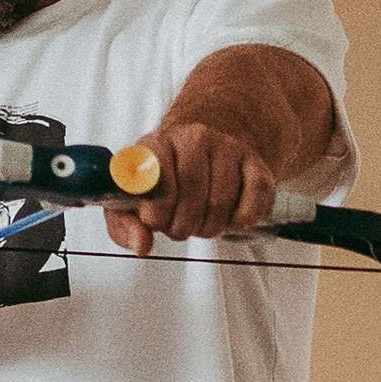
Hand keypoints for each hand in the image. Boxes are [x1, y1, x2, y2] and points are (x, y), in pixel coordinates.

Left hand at [102, 120, 278, 253]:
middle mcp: (192, 138)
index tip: (155, 221)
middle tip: (179, 226)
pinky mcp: (254, 162)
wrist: (201, 154)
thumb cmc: (164, 183)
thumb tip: (141, 243)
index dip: (158, 211)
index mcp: (156, 144)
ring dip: (210, 226)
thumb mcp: (132, 203)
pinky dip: (242, 218)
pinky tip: (230, 219)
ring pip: (221, 201)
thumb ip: (124, 226)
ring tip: (200, 221)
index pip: (157, 178)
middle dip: (183, 225)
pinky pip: (255, 197)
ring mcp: (226, 147)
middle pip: (192, 194)